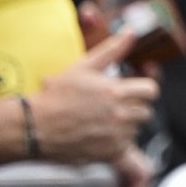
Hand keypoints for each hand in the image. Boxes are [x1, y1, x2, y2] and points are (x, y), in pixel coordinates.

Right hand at [32, 32, 157, 164]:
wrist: (34, 127)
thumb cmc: (56, 96)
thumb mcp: (83, 66)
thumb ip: (112, 49)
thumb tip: (131, 32)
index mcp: (116, 92)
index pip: (151, 90)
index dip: (142, 89)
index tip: (131, 90)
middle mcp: (119, 116)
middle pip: (145, 111)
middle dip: (133, 106)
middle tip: (112, 105)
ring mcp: (115, 137)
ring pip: (136, 130)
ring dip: (125, 125)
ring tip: (101, 120)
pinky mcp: (108, 154)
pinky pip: (127, 149)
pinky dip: (118, 144)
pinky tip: (100, 136)